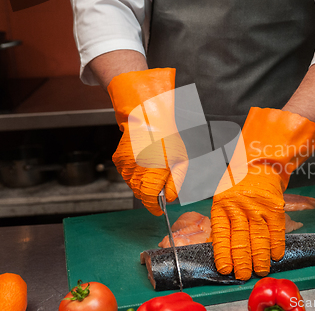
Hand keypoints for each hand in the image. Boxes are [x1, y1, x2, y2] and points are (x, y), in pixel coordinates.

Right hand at [108, 68, 187, 214]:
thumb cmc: (168, 137)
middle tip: (158, 188)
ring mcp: (125, 165)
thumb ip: (175, 182)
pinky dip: (134, 173)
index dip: (154, 207)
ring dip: (141, 184)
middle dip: (149, 195)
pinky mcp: (119, 160)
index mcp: (153, 170)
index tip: (158, 210)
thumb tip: (169, 199)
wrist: (148, 118)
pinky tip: (142, 162)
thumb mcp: (181, 160)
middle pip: (140, 193)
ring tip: (151, 169)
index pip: (149, 198)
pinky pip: (126, 174)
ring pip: (132, 185)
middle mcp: (136, 169)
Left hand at [211, 163, 285, 279]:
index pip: (222, 234)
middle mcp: (239, 206)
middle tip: (244, 276)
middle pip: (241, 238)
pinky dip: (277, 244)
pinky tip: (276, 255)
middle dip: (242, 261)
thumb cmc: (238, 185)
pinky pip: (276, 229)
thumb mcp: (222, 198)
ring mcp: (257, 206)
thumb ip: (224, 221)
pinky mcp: (274, 206)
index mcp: (222, 205)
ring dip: (261, 257)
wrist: (258, 164)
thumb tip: (224, 251)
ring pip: (259, 237)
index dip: (224, 254)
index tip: (226, 270)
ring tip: (261, 270)